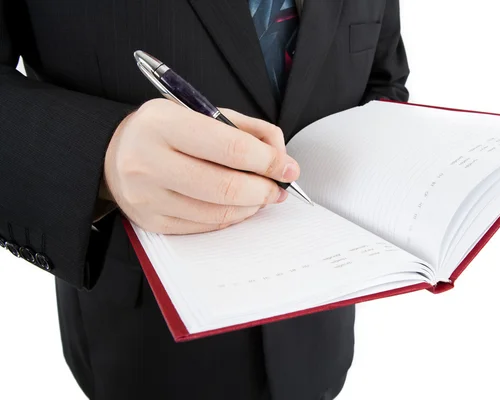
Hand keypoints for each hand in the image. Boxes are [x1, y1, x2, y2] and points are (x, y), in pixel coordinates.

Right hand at [103, 98, 299, 233]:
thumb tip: (281, 157)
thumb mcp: (201, 113)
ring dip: (251, 206)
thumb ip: (245, 128)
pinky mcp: (151, 221)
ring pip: (217, 212)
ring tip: (261, 196)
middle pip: (225, 186)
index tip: (287, 167)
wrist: (115, 153)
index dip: (268, 160)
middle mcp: (149, 160)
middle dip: (263, 189)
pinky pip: (204, 226)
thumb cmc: (166, 131)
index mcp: (163, 123)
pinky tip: (238, 206)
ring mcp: (147, 195)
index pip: (230, 147)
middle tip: (278, 188)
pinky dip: (230, 218)